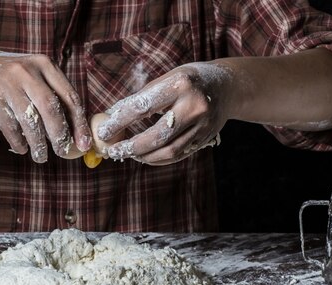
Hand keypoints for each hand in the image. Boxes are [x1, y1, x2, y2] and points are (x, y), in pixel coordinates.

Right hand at [0, 46, 91, 161]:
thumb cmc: (6, 77)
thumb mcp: (31, 75)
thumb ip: (51, 94)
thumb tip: (75, 130)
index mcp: (44, 64)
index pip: (69, 97)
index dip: (79, 123)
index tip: (84, 144)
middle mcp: (27, 71)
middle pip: (52, 109)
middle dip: (60, 135)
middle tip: (63, 152)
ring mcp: (8, 84)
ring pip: (31, 121)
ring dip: (38, 144)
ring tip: (41, 156)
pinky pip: (10, 127)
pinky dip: (19, 142)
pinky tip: (22, 148)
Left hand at [96, 62, 233, 164]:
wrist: (228, 87)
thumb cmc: (188, 81)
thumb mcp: (166, 79)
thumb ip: (142, 98)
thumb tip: (111, 116)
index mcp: (180, 84)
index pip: (143, 107)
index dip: (120, 122)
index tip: (103, 131)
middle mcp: (194, 105)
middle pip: (157, 135)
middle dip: (132, 147)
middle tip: (114, 150)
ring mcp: (203, 125)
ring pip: (168, 150)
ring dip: (144, 156)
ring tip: (128, 154)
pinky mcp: (206, 138)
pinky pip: (178, 155)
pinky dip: (158, 158)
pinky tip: (145, 156)